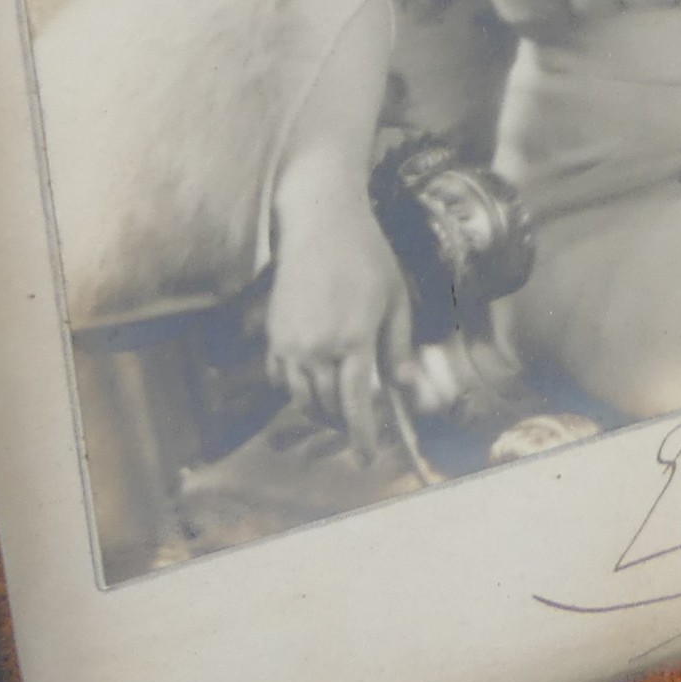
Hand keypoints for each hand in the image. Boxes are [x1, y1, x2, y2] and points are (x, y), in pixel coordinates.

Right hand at [265, 183, 413, 463]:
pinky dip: (296, 391)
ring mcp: (290, 342)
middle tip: (360, 428)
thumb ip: (398, 347)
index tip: (369, 458)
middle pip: (329, 406)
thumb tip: (407, 389)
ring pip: (301, 398)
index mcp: (354, 337)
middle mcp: (317, 346)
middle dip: (345, 423)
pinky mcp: (273, 334)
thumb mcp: (395, 298)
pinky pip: (280, 380)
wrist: (320, 223)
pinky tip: (313, 385)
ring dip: (321, 411)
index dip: (363, 436)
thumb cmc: (367, 257)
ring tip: (339, 410)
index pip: (357, 404)